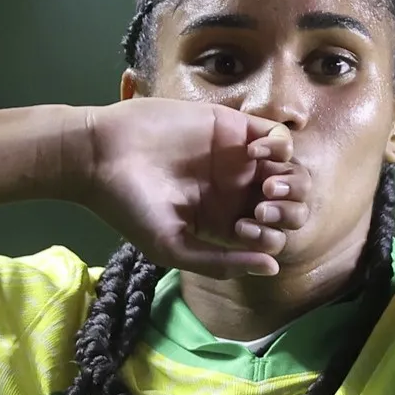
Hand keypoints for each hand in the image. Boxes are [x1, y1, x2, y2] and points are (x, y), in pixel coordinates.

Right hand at [78, 99, 308, 276]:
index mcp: (223, 224)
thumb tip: (272, 267)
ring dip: (290, 182)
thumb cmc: (131, 208)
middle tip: (261, 208)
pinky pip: (279, 137)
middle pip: (288, 206)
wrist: (103, 156)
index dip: (269, 237)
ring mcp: (238, 160)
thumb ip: (221, 263)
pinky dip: (280, 146)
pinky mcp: (234, 127)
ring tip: (265, 185)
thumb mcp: (173, 248)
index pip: (270, 236)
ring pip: (290, 172)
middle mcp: (236, 193)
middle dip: (288, 212)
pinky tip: (257, 153)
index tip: (243, 231)